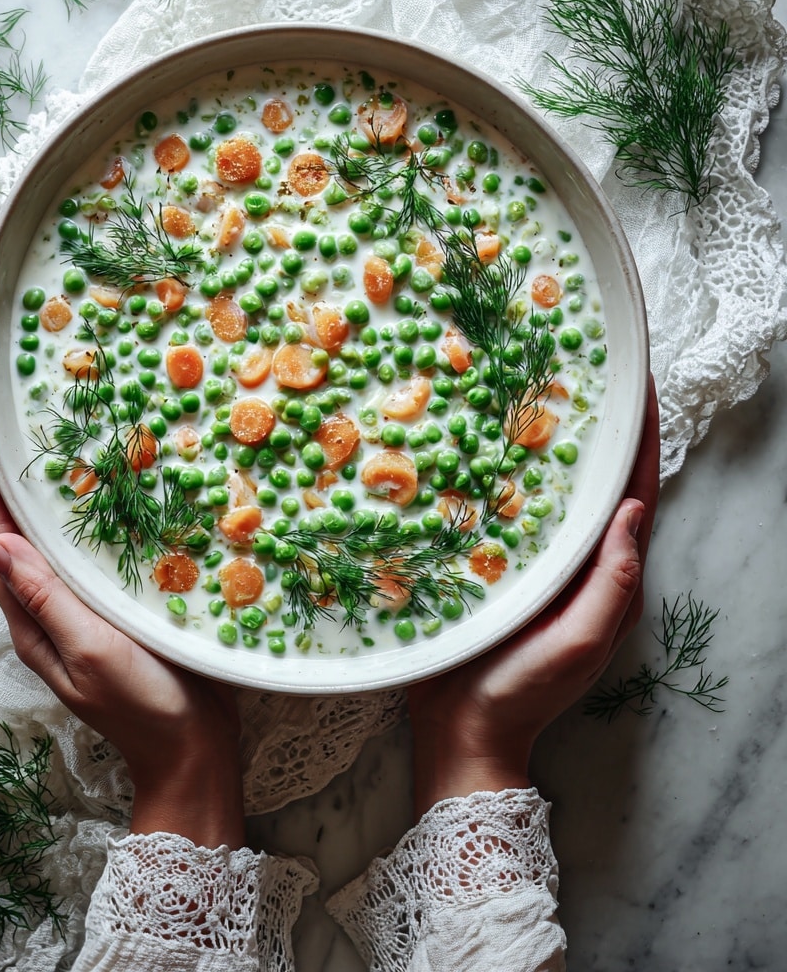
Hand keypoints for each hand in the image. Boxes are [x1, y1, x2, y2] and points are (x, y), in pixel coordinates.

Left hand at [0, 421, 244, 847]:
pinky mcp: (117, 606)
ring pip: (52, 539)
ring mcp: (83, 607)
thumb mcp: (92, 651)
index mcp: (33, 619)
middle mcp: (50, 608)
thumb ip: (46, 600)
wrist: (194, 748)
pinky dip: (89, 516)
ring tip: (57, 443)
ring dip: (46, 492)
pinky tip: (111, 492)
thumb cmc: (145, 706)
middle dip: (8, 479)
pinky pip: (90, 552)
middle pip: (16, 532)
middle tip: (16, 425)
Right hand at [408, 381, 659, 810]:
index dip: (641, 439)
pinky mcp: (502, 568)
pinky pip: (515, 512)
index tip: (635, 385)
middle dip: (600, 431)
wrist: (462, 730)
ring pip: (558, 494)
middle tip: (584, 373)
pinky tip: (488, 446)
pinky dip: (513, 476)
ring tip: (539, 394)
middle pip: (599, 485)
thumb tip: (632, 509)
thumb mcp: (580, 641)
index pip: (636, 494)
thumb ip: (611, 582)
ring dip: (557, 446)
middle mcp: (580, 564)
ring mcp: (542, 566)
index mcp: (609, 578)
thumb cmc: (524, 691)